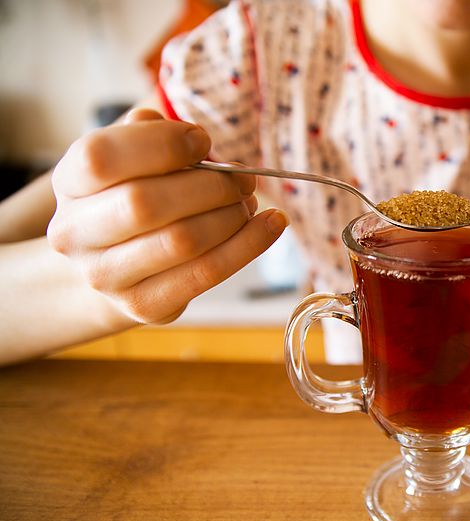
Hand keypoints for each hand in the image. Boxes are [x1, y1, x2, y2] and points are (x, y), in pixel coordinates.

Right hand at [47, 108, 286, 324]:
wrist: (117, 269)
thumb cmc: (133, 201)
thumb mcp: (131, 161)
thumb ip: (152, 137)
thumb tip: (196, 142)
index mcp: (69, 184)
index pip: (101, 156)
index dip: (160, 143)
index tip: (203, 141)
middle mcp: (75, 234)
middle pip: (145, 203)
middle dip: (209, 185)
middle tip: (242, 179)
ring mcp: (106, 276)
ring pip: (182, 240)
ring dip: (231, 216)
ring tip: (250, 202)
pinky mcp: (145, 305)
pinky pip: (207, 273)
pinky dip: (249, 245)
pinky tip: (271, 225)